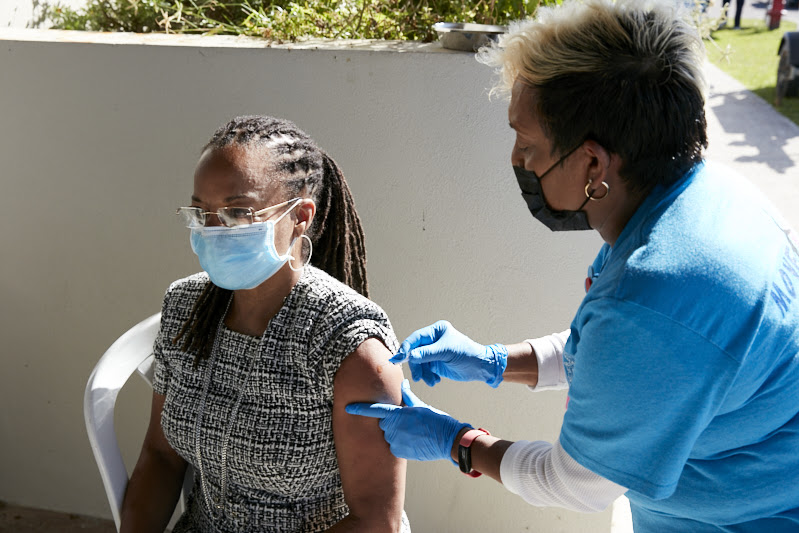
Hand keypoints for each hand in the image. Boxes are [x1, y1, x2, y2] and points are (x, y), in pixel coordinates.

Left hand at [345, 380, 470, 462]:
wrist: (447, 441)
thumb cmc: (436, 421)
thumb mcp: (421, 406)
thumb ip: (408, 396)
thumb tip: (402, 384)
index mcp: (398, 414)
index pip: (375, 410)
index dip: (360, 409)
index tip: (347, 407)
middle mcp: (393, 428)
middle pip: (384, 422)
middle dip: (392, 421)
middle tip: (409, 422)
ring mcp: (395, 442)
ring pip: (389, 434)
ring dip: (396, 432)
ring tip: (414, 432)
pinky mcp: (398, 452)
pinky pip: (393, 445)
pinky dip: (400, 443)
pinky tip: (414, 441)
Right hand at [390, 320, 507, 386]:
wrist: (481, 368)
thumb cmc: (468, 354)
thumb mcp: (447, 352)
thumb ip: (427, 354)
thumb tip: (410, 356)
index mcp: (436, 331)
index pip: (416, 338)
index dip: (406, 348)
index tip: (398, 359)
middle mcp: (433, 340)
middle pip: (415, 352)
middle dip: (416, 365)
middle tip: (418, 377)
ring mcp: (433, 352)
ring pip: (418, 363)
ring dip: (422, 373)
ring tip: (431, 381)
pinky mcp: (435, 363)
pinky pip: (424, 370)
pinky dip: (427, 376)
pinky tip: (435, 380)